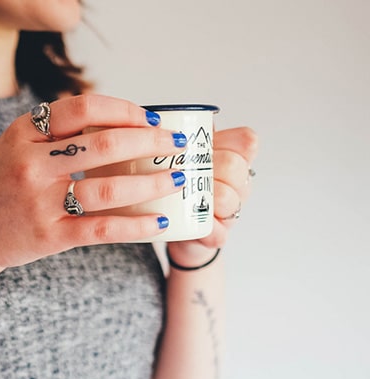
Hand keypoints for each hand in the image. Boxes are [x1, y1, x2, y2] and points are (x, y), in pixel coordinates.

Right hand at [0, 94, 190, 283]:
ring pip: (110, 187)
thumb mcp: (13, 149)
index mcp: (22, 134)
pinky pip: (102, 228)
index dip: (124, 110)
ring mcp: (39, 201)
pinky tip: (157, 222)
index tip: (151, 118)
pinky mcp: (49, 236)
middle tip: (176, 146)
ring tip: (178, 179)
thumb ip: (54, 136)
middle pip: (104, 144)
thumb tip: (118, 126)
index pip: (83, 108)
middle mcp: (30, 164)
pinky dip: (135, 225)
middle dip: (150, 142)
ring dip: (152, 183)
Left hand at [167, 127, 258, 264]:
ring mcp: (231, 210)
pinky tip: (189, 224)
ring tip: (181, 195)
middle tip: (180, 172)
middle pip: (235, 166)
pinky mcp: (218, 235)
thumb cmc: (174, 183)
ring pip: (229, 199)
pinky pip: (219, 231)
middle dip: (206, 168)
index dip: (225, 142)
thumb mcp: (175, 154)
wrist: (170, 225)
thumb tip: (157, 116)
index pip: (246, 141)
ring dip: (204, 197)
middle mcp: (238, 183)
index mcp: (232, 157)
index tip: (198, 147)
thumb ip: (173, 134)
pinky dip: (204, 228)